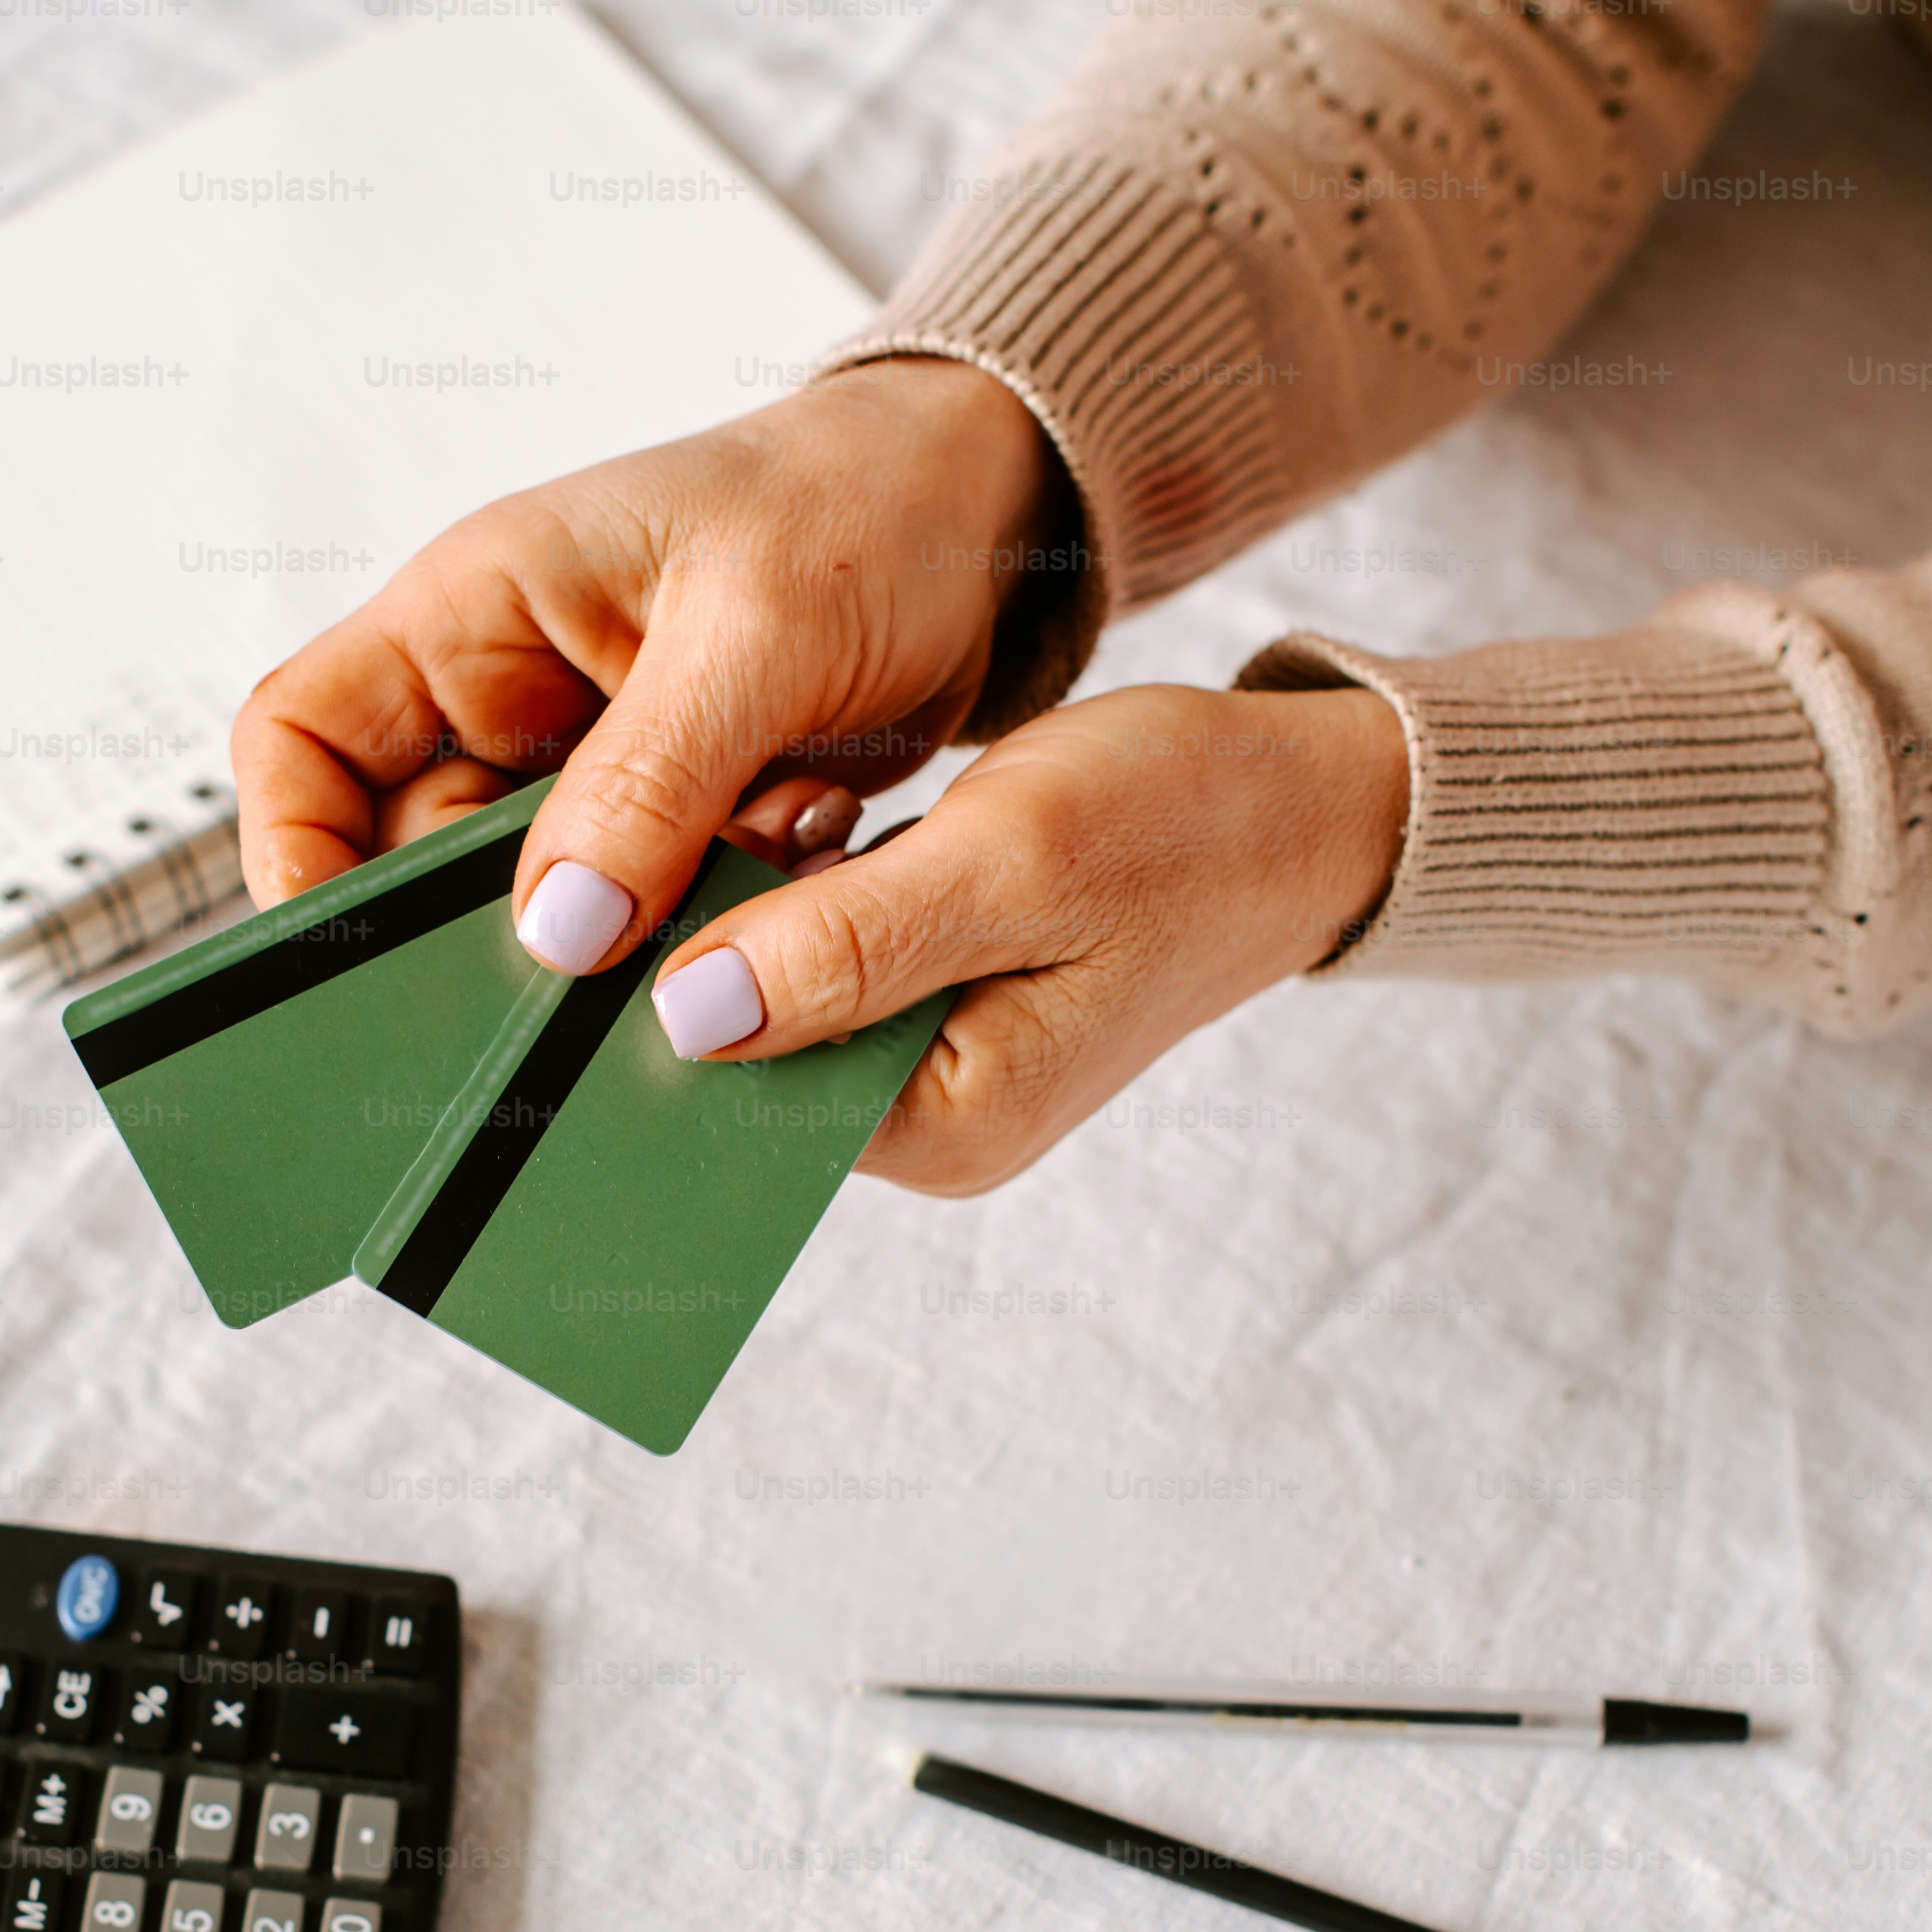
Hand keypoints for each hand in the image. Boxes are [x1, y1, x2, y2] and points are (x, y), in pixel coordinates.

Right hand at [231, 357, 1055, 931]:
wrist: (986, 512)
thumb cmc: (861, 506)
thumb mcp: (758, 631)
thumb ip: (651, 781)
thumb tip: (558, 931)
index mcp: (475, 609)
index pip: (301, 739)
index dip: (293, 850)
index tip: (352, 955)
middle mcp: (507, 692)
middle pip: (410, 855)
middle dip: (481, 936)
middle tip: (563, 1001)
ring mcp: (586, 765)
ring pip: (536, 906)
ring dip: (624, 935)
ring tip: (722, 904)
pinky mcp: (669, 820)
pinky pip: (639, 916)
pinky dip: (704, 923)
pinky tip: (785, 872)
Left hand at [639, 683, 1412, 1195]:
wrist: (1296, 806)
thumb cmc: (1179, 820)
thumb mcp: (1011, 860)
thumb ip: (849, 946)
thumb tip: (689, 1018)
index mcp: (945, 1124)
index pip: (738, 1090)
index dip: (665, 987)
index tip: (635, 880)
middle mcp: (926, 1125)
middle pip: (743, 1056)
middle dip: (701, 943)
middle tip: (709, 822)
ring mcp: (927, 1068)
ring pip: (768, 1000)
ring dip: (744, 908)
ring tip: (764, 812)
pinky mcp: (930, 1005)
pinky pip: (814, 966)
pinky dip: (793, 894)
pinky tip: (801, 827)